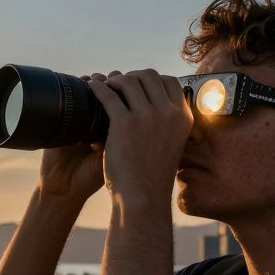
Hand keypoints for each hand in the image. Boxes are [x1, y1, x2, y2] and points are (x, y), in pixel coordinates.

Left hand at [87, 69, 192, 202]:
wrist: (142, 197)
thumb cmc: (153, 175)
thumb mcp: (173, 144)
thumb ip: (170, 123)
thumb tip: (160, 107)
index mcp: (183, 116)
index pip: (168, 81)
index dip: (150, 79)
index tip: (138, 85)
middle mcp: (168, 112)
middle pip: (148, 76)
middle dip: (131, 76)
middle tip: (118, 84)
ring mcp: (146, 116)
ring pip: (128, 81)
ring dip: (114, 80)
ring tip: (105, 85)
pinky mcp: (123, 122)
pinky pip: (107, 94)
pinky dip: (97, 87)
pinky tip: (91, 87)